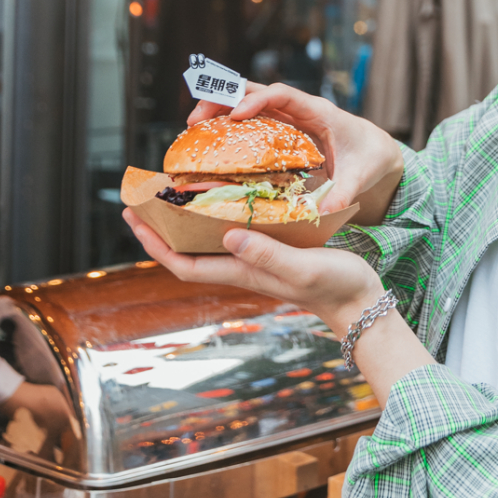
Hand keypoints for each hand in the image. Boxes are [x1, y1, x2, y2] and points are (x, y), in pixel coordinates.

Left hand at [122, 210, 434, 407]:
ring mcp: (258, 261)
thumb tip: (228, 234)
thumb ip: (267, 253)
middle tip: (142, 198)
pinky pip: (234, 233)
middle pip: (188, 252)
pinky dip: (219, 217)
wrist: (363, 302)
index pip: (184, 263)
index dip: (155, 244)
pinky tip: (225, 199)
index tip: (135, 217)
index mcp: (244, 272)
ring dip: (185, 222)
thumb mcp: (302, 267)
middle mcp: (244, 267)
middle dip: (161, 230)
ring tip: (172, 194)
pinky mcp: (274, 252)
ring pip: (208, 242)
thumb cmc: (336, 286)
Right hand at [186, 82, 403, 221]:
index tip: (236, 115)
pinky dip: (229, 128)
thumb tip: (324, 212)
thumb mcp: (361, 174)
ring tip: (193, 127)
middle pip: (256, 92)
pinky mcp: (282, 132)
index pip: (283, 95)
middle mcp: (299, 110)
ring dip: (220, 110)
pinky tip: (210, 143)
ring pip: (248, 103)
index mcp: (318, 111)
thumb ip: (344, 191)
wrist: (377, 150)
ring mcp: (288, 119)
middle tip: (196, 117)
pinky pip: (252, 123)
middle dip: (224, 98)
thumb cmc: (370, 156)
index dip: (257, 100)